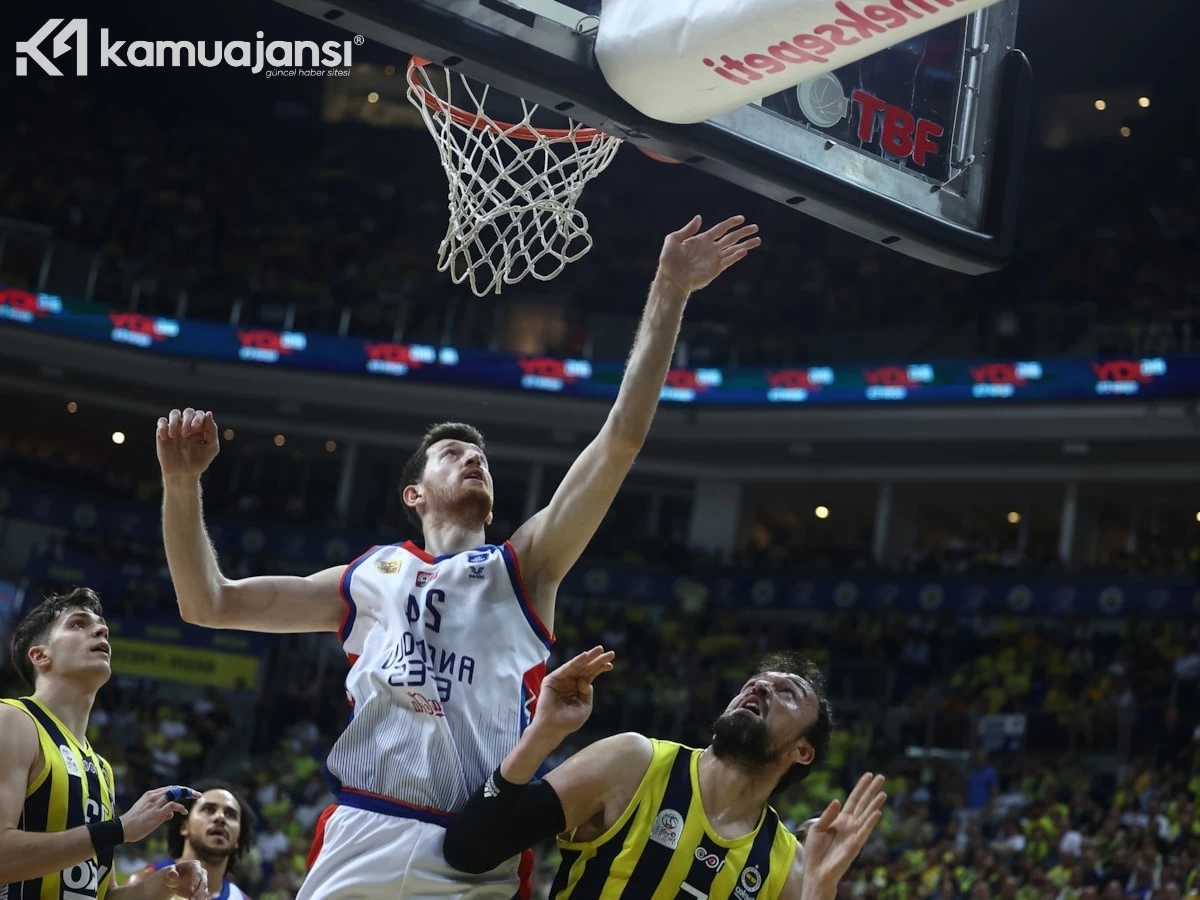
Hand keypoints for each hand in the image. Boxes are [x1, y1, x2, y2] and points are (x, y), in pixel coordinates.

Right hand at [119, 786, 198, 842]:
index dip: (180, 790)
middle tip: (197, 794)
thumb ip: (159, 811)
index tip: (188, 792)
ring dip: (188, 794)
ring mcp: (155, 804)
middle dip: (187, 790)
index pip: (169, 788)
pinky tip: (184, 812)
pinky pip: (173, 805)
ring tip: (197, 797)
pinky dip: (180, 807)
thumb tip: (171, 814)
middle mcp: (153, 797)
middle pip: (174, 789)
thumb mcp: (146, 814)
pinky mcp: (157, 813)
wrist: (122, 829)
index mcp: (150, 795)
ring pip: (175, 794)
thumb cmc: (133, 824)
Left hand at [144, 860, 206, 899]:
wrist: (172, 881)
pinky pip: (203, 895)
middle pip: (203, 881)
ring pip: (204, 889)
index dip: (196, 880)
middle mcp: (201, 872)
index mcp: (195, 865)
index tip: (192, 889)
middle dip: (199, 891)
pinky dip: (201, 898)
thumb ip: (171, 872)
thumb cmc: (171, 874)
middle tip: (192, 899)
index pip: (198, 872)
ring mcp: (202, 881)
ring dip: (200, 896)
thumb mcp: (169, 872)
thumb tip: (175, 875)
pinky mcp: (200, 889)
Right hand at [156, 409, 219, 479]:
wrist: (184, 474)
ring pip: (174, 413)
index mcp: (201, 427)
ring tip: (174, 436)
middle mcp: (188, 425)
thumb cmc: (199, 461)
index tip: (196, 428)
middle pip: (188, 412)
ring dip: (175, 422)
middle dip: (188, 420)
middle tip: (186, 434)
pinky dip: (163, 426)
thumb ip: (212, 431)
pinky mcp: (163, 433)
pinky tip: (166, 437)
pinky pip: (162, 422)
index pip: (200, 415)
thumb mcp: (211, 448)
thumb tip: (209, 413)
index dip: (199, 418)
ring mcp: (176, 428)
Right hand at [531, 646, 614, 737]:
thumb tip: (585, 680)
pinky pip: (566, 668)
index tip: (610, 665)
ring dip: (589, 657)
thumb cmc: (568, 721)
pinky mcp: (552, 679)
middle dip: (598, 660)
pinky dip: (576, 661)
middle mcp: (570, 681)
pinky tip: (585, 656)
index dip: (600, 668)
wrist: (553, 729)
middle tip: (611, 653)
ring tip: (600, 650)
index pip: (591, 674)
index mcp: (578, 688)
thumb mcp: (585, 707)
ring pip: (578, 665)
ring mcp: (561, 679)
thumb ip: (588, 692)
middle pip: (586, 668)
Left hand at [657, 215, 760, 294]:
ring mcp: (714, 259)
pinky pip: (728, 261)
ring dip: (746, 245)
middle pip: (731, 238)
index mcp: (702, 240)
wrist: (671, 279)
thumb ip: (687, 229)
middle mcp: (711, 249)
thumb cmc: (669, 260)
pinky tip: (744, 251)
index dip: (731, 223)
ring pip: (734, 249)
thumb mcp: (673, 240)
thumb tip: (699, 217)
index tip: (742, 218)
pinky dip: (736, 256)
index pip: (720, 229)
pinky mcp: (715, 270)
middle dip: (743, 232)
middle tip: (756, 227)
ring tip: (758, 240)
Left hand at [802, 773, 885, 892]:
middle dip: (871, 791)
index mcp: (840, 820)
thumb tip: (837, 800)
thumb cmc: (816, 852)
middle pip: (863, 804)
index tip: (869, 775)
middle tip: (882, 777)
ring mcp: (854, 834)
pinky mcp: (855, 845)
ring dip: (874, 804)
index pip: (853, 799)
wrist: (816, 872)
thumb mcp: (817, 828)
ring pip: (866, 816)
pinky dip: (871, 822)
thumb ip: (828, 815)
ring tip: (883, 793)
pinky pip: (864, 831)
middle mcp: (850, 825)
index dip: (860, 787)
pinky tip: (877, 812)